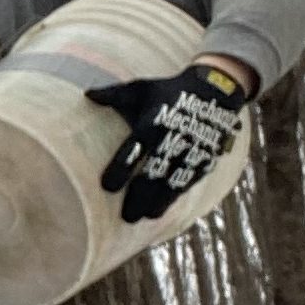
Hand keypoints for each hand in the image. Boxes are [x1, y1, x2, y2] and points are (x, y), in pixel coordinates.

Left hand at [87, 60, 251, 223]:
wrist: (216, 89)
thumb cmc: (169, 91)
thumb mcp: (142, 88)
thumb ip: (114, 95)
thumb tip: (88, 94)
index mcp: (152, 124)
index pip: (132, 151)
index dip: (120, 170)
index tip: (107, 188)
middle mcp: (171, 140)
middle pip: (153, 174)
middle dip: (139, 196)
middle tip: (126, 216)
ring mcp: (189, 151)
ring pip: (172, 183)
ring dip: (158, 202)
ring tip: (144, 217)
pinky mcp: (203, 158)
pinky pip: (188, 181)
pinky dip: (175, 197)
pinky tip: (163, 209)